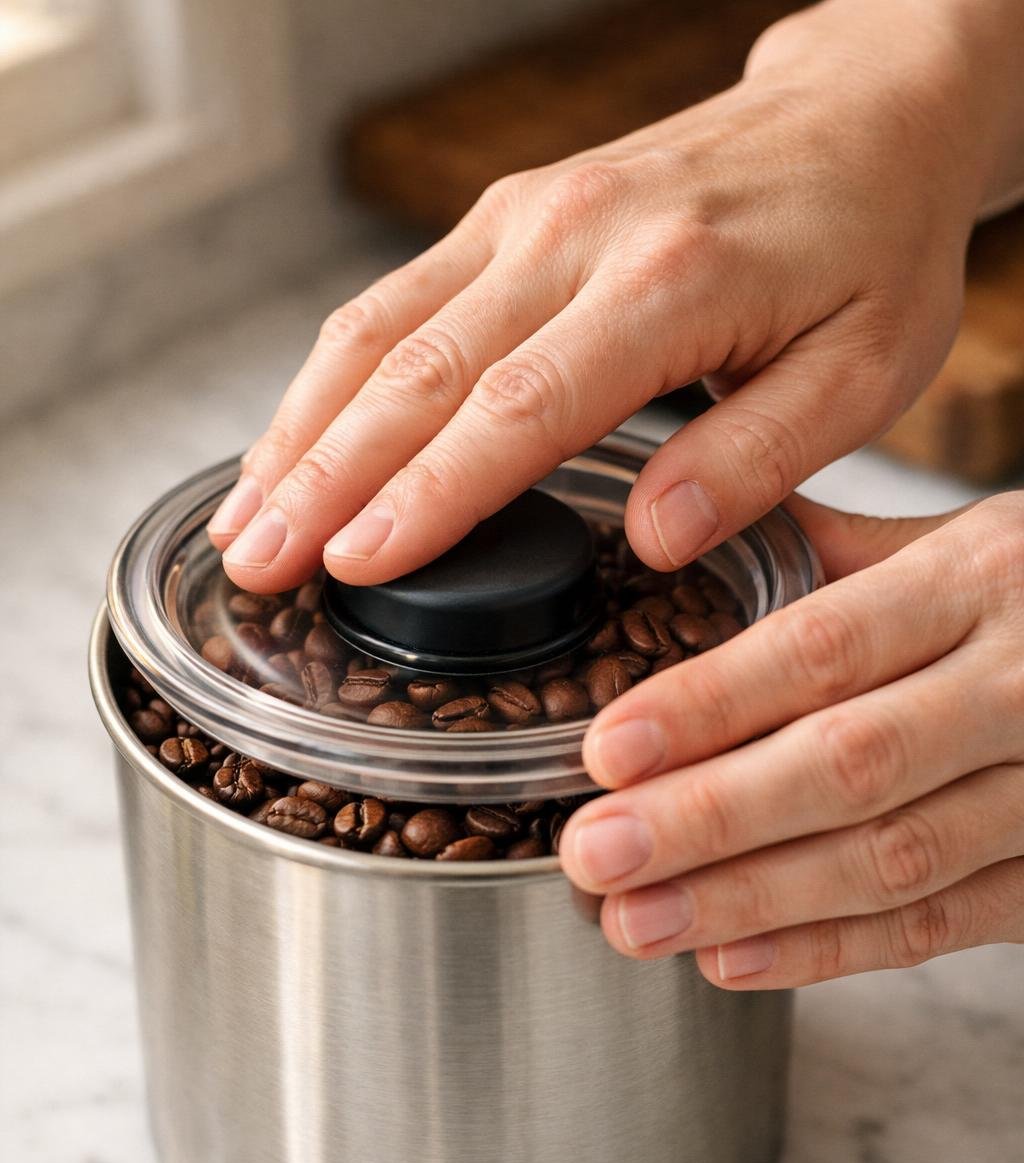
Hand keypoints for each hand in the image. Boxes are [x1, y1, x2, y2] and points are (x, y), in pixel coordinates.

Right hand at [206, 0, 995, 593]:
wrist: (861, 117)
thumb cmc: (873, 250)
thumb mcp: (867, 370)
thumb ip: (760, 456)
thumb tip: (651, 540)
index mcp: (671, 280)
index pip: (521, 402)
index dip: (430, 492)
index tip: (355, 563)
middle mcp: (576, 234)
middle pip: (420, 366)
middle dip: (325, 475)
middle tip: (258, 564)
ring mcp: (529, 216)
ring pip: (382, 327)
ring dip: (302, 428)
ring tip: (245, 523)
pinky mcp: (508, 216)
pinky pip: (395, 300)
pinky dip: (330, 381)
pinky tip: (296, 446)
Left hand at [558, 494, 1023, 986]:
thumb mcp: (973, 541)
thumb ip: (840, 556)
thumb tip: (683, 534)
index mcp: (985, 580)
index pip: (825, 647)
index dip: (710, 705)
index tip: (605, 749)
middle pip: (850, 763)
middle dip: (709, 818)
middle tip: (595, 853)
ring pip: (892, 858)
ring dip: (751, 901)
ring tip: (635, 921)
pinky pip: (941, 926)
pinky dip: (831, 952)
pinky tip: (730, 960)